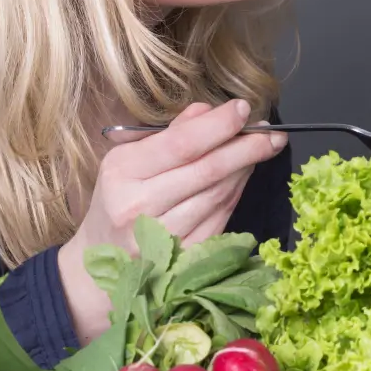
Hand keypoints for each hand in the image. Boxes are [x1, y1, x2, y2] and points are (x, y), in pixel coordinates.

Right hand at [57, 99, 287, 342]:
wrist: (97, 261)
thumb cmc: (118, 198)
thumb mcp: (130, 158)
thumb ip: (171, 133)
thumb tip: (210, 111)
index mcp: (122, 172)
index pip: (182, 144)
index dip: (218, 126)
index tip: (244, 109)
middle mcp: (139, 206)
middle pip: (207, 170)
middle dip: (246, 147)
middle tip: (273, 133)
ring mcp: (161, 237)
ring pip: (219, 195)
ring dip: (246, 169)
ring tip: (262, 148)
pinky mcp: (181, 258)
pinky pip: (221, 218)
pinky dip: (237, 193)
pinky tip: (244, 176)